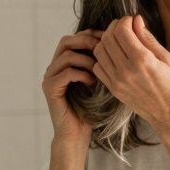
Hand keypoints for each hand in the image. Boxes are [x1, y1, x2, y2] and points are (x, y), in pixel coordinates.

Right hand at [42, 29, 103, 144]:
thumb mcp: (101, 81)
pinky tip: (92, 82)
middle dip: (86, 41)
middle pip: (66, 41)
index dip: (92, 35)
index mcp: (65, 62)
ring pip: (66, 55)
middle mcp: (54, 67)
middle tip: (103, 48)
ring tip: (99, 70)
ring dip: (86, 60)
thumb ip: (103, 63)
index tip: (110, 38)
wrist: (78, 134)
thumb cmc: (92, 109)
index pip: (75, 38)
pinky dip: (81, 74)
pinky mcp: (50, 88)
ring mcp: (50, 77)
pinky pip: (66, 72)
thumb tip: (120, 44)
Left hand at [91, 15, 169, 132]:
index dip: (125, 20)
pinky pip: (98, 66)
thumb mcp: (166, 58)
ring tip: (119, 41)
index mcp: (142, 60)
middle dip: (115, 27)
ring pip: (99, 51)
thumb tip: (136, 20)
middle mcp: (126, 70)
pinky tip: (115, 56)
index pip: (121, 31)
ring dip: (106, 41)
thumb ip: (148, 38)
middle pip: (108, 38)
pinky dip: (103, 57)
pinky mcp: (113, 89)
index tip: (132, 20)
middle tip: (125, 27)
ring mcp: (117, 81)